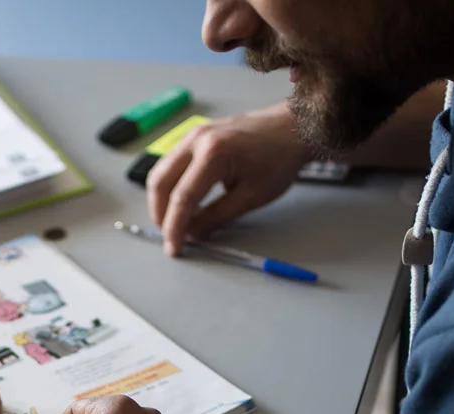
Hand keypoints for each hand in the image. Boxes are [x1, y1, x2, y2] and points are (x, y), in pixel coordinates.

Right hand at [147, 102, 312, 255]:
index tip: (175, 246)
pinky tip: (183, 202)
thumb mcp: (252, 195)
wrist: (292, 128)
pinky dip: (170, 185)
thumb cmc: (280, 155)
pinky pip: (171, 163)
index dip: (175, 227)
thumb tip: (194, 233)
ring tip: (176, 221)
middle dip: (160, 214)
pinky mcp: (195, 136)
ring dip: (162, 200)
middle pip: (160, 182)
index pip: (182, 197)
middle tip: (171, 235)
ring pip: (161, 172)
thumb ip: (217, 217)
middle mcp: (197, 139)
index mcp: (213, 153)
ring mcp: (193, 134)